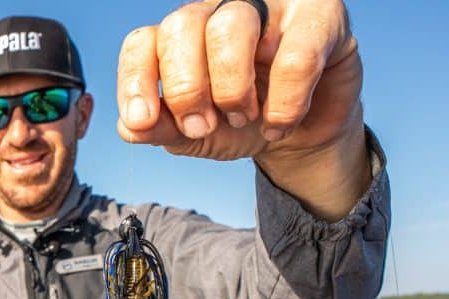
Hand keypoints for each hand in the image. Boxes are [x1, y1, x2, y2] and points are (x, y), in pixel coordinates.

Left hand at [117, 0, 369, 218]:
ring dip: (231, 89)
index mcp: (181, 38)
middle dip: (184, 88)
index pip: (143, 41)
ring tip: (243, 119)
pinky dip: (283, 103)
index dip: (135, 79)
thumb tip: (129, 127)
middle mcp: (219, 11)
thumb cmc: (243, 123)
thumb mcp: (196, 136)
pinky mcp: (318, 16)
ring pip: (230, 27)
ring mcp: (269, 7)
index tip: (142, 120)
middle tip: (200, 127)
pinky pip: (294, 55)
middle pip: (181, 26)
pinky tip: (278, 125)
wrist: (303, 133)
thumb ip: (162, 129)